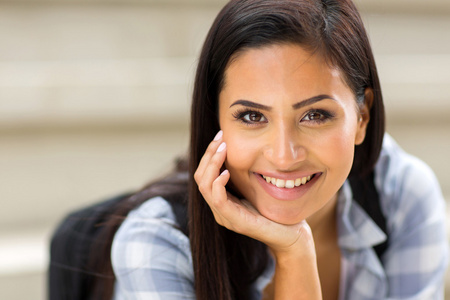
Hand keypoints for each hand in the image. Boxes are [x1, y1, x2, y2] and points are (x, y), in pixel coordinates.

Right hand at [194, 131, 315, 258]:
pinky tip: (227, 171)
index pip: (204, 174)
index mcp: (222, 200)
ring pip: (205, 186)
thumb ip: (244, 175)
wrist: (290, 235)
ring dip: (212, 164)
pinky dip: (219, 183)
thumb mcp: (255, 188)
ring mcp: (224, 216)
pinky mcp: (234, 221)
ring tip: (223, 149)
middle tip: (220, 137)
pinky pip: (218, 199)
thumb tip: (239, 149)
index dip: (209, 154)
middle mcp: (219, 208)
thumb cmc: (275, 210)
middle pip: (200, 177)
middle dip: (208, 155)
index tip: (220, 136)